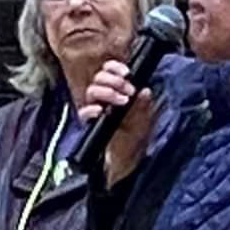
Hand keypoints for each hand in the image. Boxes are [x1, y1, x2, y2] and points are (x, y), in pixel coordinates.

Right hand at [79, 59, 154, 182]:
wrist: (124, 162)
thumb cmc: (133, 140)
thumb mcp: (144, 121)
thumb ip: (144, 106)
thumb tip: (145, 90)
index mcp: (115, 92)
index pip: (109, 71)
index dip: (115, 67)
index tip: (127, 72)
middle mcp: (103, 99)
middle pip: (99, 78)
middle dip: (114, 80)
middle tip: (128, 90)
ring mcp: (95, 110)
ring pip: (92, 91)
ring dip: (107, 92)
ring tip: (122, 101)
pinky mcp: (90, 124)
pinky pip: (84, 112)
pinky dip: (92, 109)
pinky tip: (102, 111)